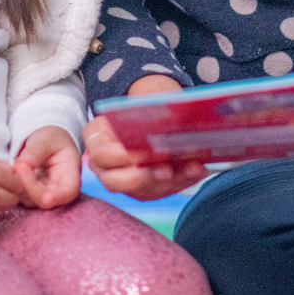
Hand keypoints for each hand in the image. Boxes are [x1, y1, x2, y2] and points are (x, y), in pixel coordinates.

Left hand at [14, 126, 81, 208]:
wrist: (45, 139)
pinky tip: (13, 172)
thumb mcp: (45, 139)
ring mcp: (46, 193)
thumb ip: (35, 152)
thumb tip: (21, 165)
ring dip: (21, 188)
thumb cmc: (50, 137)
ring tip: (16, 165)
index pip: (69, 191)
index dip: (59, 197)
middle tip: (19, 166)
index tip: (46, 198)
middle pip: (48, 200)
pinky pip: (22, 196)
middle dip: (31, 188)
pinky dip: (15, 187)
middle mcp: (60, 188)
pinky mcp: (32, 194)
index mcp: (70, 172)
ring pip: (32, 201)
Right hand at [83, 77, 206, 201]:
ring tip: (193, 167)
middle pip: (116, 182)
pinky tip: (198, 170)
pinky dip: (181, 181)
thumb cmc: (141, 107)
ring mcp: (123, 181)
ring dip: (171, 181)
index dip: (121, 157)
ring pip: (142, 191)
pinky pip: (161, 191)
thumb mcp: (140, 103)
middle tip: (166, 170)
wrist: (148, 115)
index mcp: (96, 138)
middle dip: (145, 177)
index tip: (142, 154)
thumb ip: (147, 111)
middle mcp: (104, 166)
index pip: (101, 154)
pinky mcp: (143, 190)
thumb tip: (168, 119)